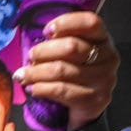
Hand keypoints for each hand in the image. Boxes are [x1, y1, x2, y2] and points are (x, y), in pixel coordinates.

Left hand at [13, 11, 117, 129]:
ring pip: (62, 70)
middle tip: (31, 56)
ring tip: (22, 75)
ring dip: (36, 72)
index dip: (66, 23)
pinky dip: (42, 88)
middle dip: (44, 51)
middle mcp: (109, 58)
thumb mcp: (73, 53)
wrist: (87, 108)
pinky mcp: (95, 99)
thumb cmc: (74, 73)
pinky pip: (61, 90)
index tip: (46, 31)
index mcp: (103, 40)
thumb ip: (62, 41)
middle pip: (72, 47)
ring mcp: (104, 80)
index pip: (91, 22)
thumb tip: (37, 37)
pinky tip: (32, 88)